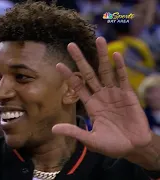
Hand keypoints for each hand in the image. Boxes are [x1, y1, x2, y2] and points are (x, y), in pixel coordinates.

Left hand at [52, 37, 151, 158]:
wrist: (134, 148)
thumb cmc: (112, 145)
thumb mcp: (91, 140)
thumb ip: (74, 132)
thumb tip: (53, 129)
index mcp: (90, 105)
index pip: (77, 86)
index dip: (68, 75)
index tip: (58, 64)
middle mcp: (100, 95)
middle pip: (88, 74)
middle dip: (80, 59)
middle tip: (71, 44)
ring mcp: (114, 93)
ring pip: (106, 71)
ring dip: (102, 56)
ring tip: (98, 39)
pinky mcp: (128, 95)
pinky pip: (122, 78)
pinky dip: (120, 67)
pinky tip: (116, 55)